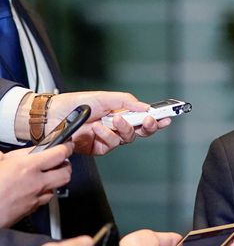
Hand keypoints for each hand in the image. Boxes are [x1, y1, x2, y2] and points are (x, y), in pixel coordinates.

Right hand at [0, 143, 72, 227]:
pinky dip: (42, 193)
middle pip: (66, 173)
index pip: (60, 154)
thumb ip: (7, 156)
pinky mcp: (30, 210)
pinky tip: (33, 190)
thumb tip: (11, 153)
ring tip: (44, 175)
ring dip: (54, 181)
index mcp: (27, 167)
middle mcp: (36, 183)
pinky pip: (44, 200)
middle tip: (59, 161)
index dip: (66, 147)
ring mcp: (35, 198)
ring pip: (57, 188)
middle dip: (65, 165)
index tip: (67, 144)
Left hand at [48, 92, 170, 155]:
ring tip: (107, 121)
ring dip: (119, 129)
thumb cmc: (75, 103)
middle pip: (141, 131)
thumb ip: (127, 102)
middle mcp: (117, 126)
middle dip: (147, 126)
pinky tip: (96, 130)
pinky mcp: (99, 148)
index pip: (143, 118)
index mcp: (121, 113)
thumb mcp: (105, 97)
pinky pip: (110, 145)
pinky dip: (105, 136)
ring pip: (126, 139)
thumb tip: (146, 107)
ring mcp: (108, 138)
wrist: (53, 116)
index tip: (167, 118)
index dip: (157, 119)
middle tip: (147, 121)